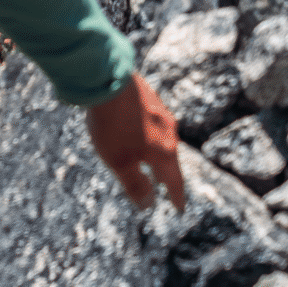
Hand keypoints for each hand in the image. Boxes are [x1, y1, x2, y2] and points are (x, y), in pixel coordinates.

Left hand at [86, 74, 184, 211]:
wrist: (108, 79)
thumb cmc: (113, 126)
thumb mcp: (119, 162)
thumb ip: (135, 184)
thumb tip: (149, 204)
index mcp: (164, 150)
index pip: (174, 180)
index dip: (176, 196)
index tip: (179, 208)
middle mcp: (168, 131)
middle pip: (170, 158)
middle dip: (167, 175)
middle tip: (167, 187)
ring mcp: (160, 111)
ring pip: (163, 139)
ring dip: (159, 153)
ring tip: (154, 161)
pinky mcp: (149, 97)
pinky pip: (154, 123)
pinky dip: (150, 136)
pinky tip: (141, 132)